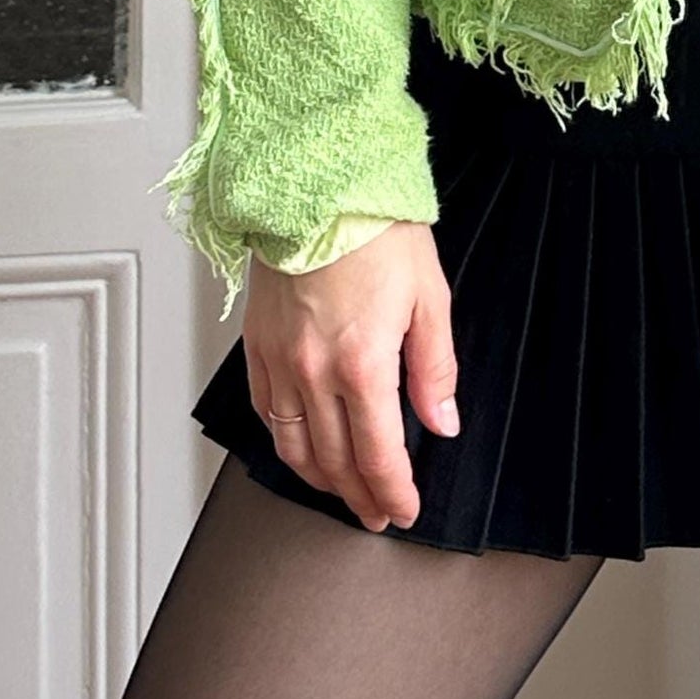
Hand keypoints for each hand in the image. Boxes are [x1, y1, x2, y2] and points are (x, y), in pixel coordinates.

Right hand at [244, 221, 459, 533]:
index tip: (405, 509)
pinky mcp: (257, 345)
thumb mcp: (429, 295)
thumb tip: (442, 421)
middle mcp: (314, 371)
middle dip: (360, 497)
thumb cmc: (375, 228)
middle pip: (335, 462)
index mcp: (362, 362)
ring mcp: (280, 360)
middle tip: (377, 513)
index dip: (393, 492)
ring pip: (294, 447)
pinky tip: (300, 450)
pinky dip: (284, 444)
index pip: (378, 455)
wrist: (319, 185)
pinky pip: (265, 413)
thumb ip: (435, 368)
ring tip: (343, 494)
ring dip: (321, 481)